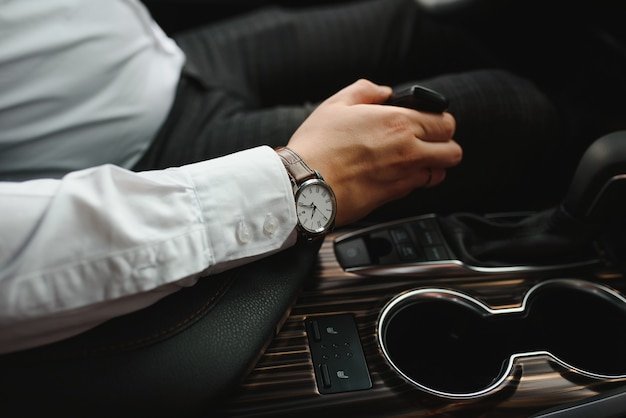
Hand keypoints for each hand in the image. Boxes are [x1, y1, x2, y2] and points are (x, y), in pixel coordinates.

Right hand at [286, 79, 461, 226]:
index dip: (439, 120)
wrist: (305, 186)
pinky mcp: (394, 197)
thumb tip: (383, 91)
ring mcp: (403, 176)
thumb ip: (365, 90)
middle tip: (426, 141)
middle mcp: (408, 150)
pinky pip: (418, 187)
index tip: (428, 121)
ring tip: (413, 159)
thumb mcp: (336, 105)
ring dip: (432, 165)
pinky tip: (394, 173)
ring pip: (440, 173)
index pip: (445, 122)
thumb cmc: (317, 147)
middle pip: (452, 151)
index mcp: (398, 123)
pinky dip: (414, 180)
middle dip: (443, 144)